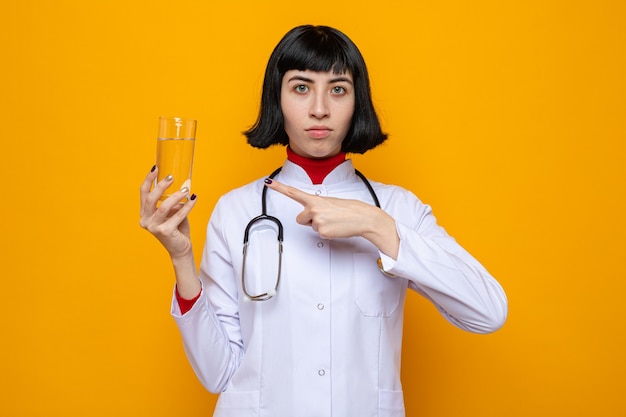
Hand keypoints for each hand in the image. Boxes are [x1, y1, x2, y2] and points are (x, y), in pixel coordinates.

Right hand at [139, 166, 197, 259]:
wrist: (181, 248)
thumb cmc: (177, 228)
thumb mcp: (173, 211)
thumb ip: (174, 200)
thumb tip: (184, 185)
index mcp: (145, 213)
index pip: (143, 193)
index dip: (149, 179)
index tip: (156, 168)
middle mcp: (145, 220)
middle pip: (151, 198)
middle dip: (161, 186)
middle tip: (172, 177)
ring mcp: (153, 227)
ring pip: (163, 207)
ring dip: (175, 196)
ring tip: (186, 190)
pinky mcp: (164, 232)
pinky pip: (177, 215)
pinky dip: (187, 207)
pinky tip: (193, 199)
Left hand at [264, 178, 399, 257]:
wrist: (363, 217)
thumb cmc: (349, 210)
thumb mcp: (330, 203)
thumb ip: (316, 206)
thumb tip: (310, 216)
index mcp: (315, 199)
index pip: (293, 192)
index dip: (278, 187)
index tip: (268, 182)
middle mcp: (313, 208)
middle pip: (300, 219)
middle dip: (310, 220)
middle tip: (326, 217)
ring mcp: (317, 220)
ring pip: (310, 227)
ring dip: (319, 226)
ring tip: (333, 221)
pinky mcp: (322, 231)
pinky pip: (318, 234)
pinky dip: (327, 233)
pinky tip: (335, 228)